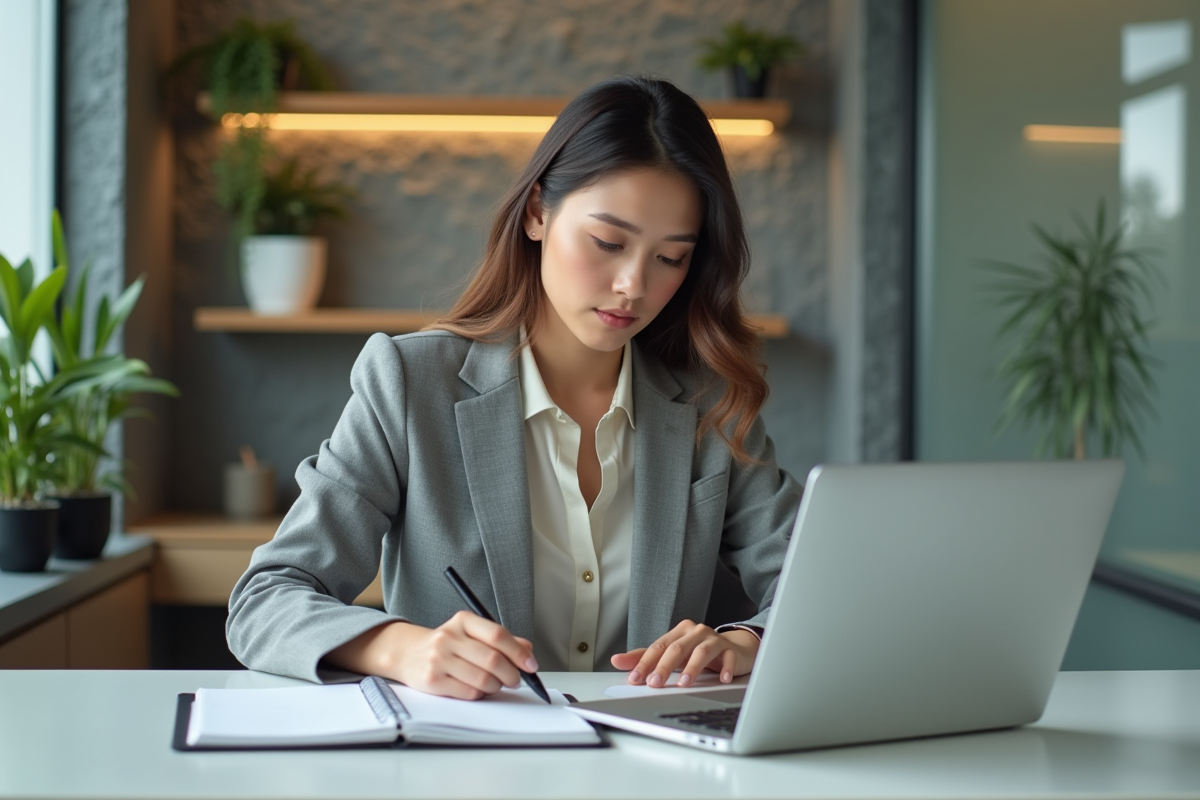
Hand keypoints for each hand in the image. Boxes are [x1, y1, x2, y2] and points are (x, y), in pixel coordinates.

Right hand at [325, 612, 538, 699]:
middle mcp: (449, 637)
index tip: (530, 665)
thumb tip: (527, 651)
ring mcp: (439, 659)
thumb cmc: (446, 644)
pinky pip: (469, 692)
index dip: (519, 653)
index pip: (498, 635)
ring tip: (495, 684)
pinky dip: (480, 694)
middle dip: (512, 675)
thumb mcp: (471, 634)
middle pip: (493, 660)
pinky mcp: (433, 680)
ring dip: (496, 686)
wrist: (407, 653)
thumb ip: (500, 640)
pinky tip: (478, 689)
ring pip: (483, 679)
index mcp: (463, 621)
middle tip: (516, 680)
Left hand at [609, 620, 759, 687]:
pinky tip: (721, 679)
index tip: (635, 679)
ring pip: (701, 651)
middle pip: (677, 648)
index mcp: (679, 632)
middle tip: (655, 683)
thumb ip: (646, 657)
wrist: (735, 648)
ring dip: (692, 668)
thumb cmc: (699, 652)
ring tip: (683, 683)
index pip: (658, 646)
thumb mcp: (672, 653)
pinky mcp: (731, 650)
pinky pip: (728, 658)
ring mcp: (714, 639)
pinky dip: (724, 668)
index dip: (645, 662)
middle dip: (664, 667)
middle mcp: (695, 632)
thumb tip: (616, 661)